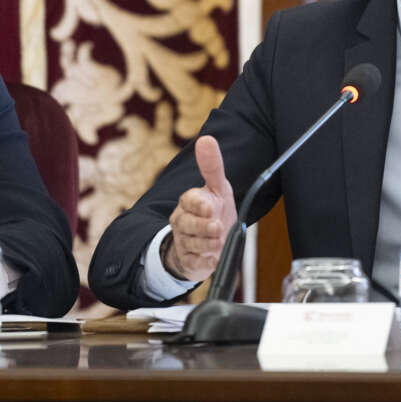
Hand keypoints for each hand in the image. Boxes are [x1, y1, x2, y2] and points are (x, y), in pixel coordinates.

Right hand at [163, 135, 236, 281]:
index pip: (189, 200)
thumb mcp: (218, 188)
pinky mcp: (188, 260)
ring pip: (191, 243)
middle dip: (203, 227)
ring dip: (208, 243)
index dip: (199, 204)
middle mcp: (182, 221)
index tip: (210, 206)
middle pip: (187, 224)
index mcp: (188, 202)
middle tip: (217, 227)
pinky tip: (213, 258)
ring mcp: (183, 241)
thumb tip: (206, 139)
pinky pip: (193, 262)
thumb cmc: (214, 210)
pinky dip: (205, 261)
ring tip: (218, 241)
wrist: (209, 242)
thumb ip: (212, 166)